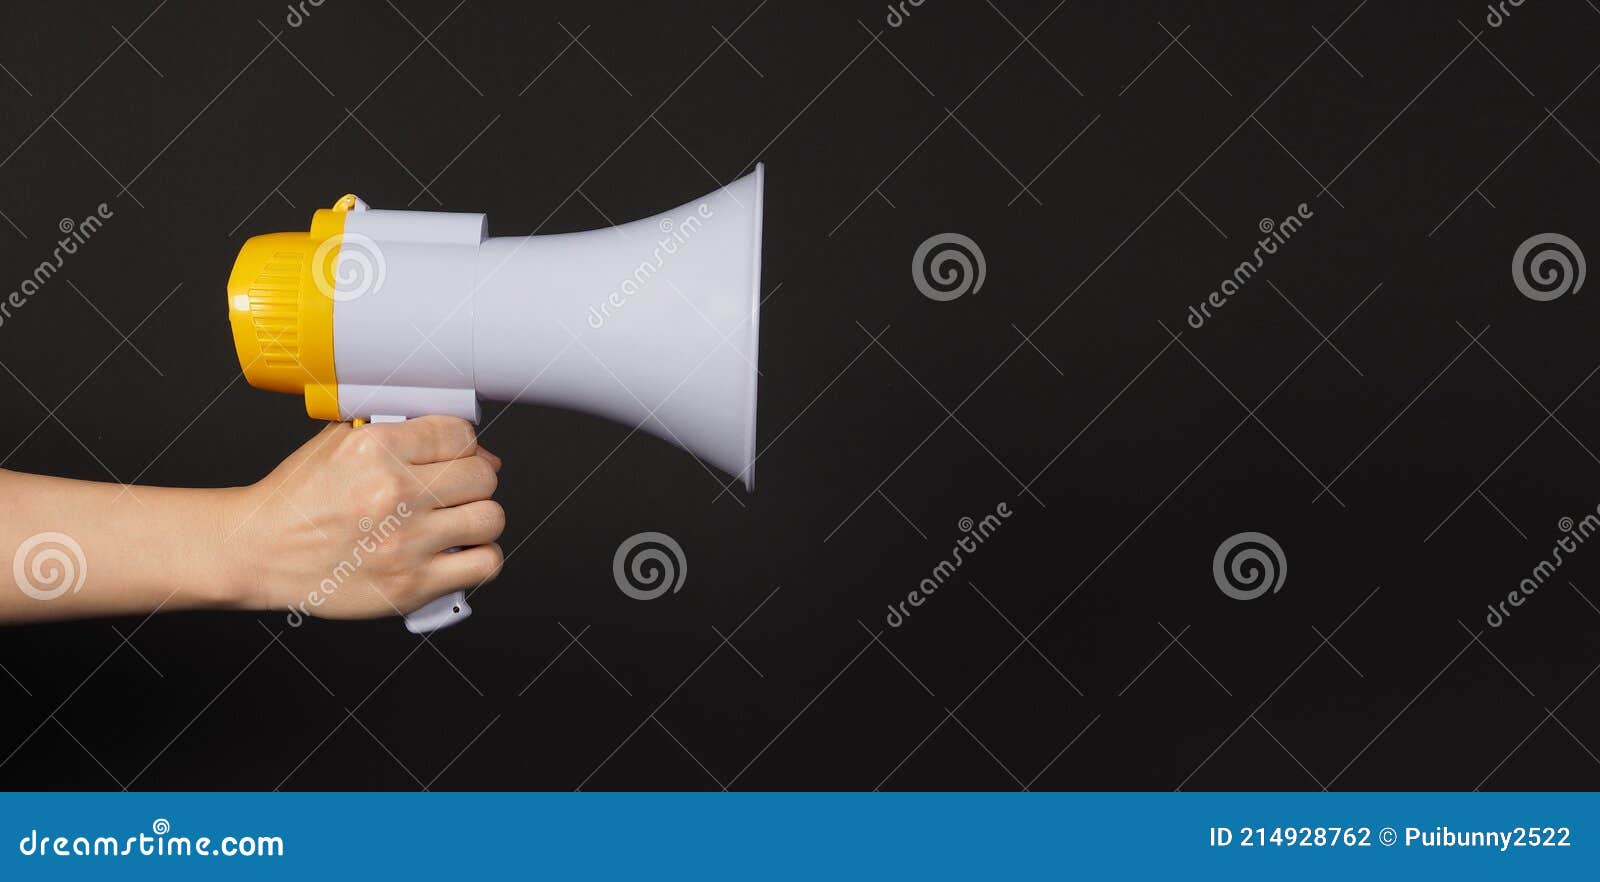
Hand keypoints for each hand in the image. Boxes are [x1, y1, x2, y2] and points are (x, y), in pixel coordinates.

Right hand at [219, 416, 504, 619]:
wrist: (258, 551)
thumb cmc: (297, 500)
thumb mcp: (337, 442)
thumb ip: (396, 431)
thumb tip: (465, 444)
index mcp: (376, 449)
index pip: (459, 434)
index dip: (462, 445)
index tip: (454, 456)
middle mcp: (395, 493)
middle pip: (483, 475)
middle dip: (474, 480)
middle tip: (454, 491)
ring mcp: (406, 542)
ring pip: (490, 518)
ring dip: (479, 518)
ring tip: (456, 521)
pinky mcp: (411, 584)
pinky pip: (484, 564)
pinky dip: (481, 558)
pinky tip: (459, 552)